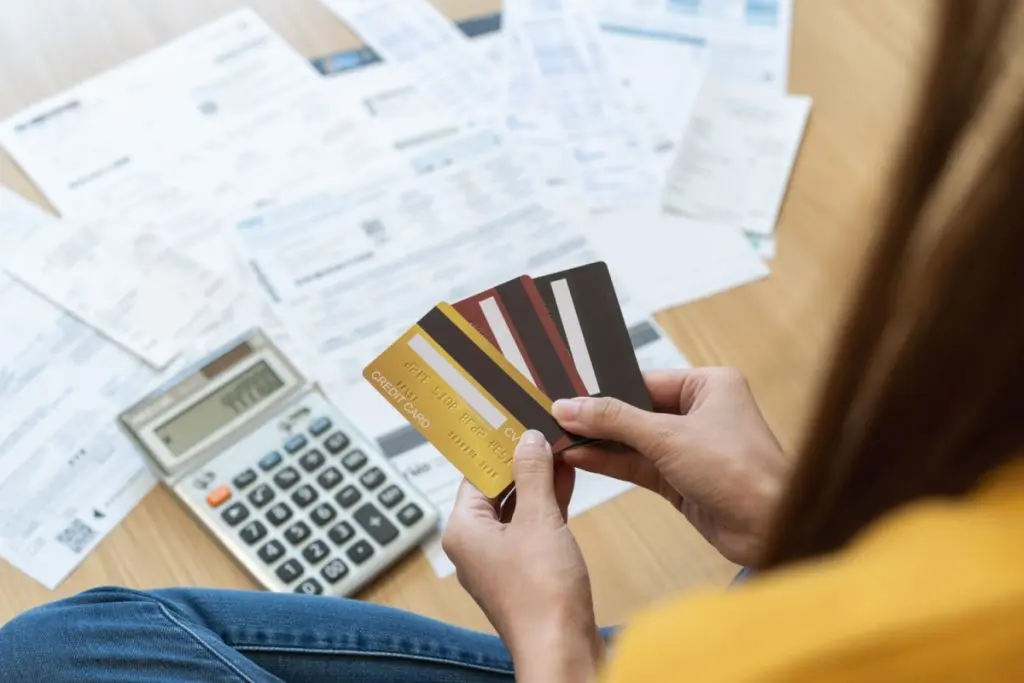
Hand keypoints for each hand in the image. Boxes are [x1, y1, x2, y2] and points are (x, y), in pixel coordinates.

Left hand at [443, 431, 601, 682]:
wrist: (562, 647)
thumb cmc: (541, 591)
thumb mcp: (538, 518)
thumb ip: (532, 474)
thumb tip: (527, 439)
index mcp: (463, 529)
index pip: (475, 473)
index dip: (498, 445)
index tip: (515, 419)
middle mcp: (475, 544)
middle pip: (496, 488)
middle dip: (522, 461)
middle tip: (542, 427)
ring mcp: (501, 559)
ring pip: (517, 507)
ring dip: (539, 481)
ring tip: (559, 446)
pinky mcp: (526, 571)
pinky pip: (533, 527)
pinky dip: (549, 504)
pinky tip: (567, 479)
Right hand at [553, 368, 786, 566]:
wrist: (772, 528)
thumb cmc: (738, 470)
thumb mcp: (668, 437)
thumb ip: (615, 420)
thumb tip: (569, 405)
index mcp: (708, 385)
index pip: (643, 380)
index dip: (604, 388)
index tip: (565, 391)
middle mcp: (699, 412)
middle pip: (635, 410)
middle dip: (597, 417)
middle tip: (553, 415)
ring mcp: (689, 447)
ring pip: (633, 440)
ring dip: (598, 442)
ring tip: (556, 437)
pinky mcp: (680, 479)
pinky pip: (637, 465)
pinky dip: (610, 462)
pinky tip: (577, 457)